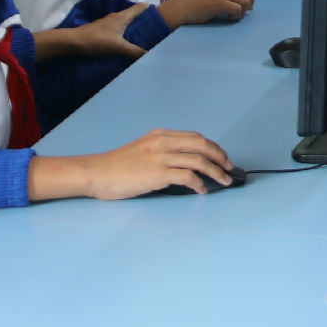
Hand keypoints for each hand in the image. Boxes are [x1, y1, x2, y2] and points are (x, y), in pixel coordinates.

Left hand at [69, 4, 151, 58]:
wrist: (73, 43)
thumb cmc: (96, 40)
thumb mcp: (118, 46)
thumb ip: (134, 51)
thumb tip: (150, 54)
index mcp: (122, 16)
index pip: (141, 7)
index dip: (152, 9)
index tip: (163, 16)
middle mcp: (117, 17)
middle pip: (135, 15)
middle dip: (146, 21)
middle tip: (158, 30)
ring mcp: (110, 24)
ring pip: (127, 23)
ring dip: (136, 28)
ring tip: (147, 38)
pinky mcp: (104, 31)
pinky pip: (121, 30)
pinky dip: (127, 34)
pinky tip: (130, 44)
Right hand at [81, 129, 234, 199]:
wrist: (97, 173)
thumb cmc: (116, 166)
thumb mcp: (142, 149)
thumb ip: (162, 152)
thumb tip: (184, 165)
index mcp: (160, 135)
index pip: (195, 137)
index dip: (212, 147)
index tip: (221, 157)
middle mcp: (163, 142)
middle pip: (202, 145)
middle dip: (220, 156)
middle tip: (229, 168)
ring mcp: (161, 157)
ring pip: (199, 160)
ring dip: (215, 172)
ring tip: (223, 181)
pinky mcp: (158, 173)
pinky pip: (188, 177)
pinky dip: (199, 184)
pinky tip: (201, 191)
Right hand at [162, 0, 255, 26]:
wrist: (180, 7)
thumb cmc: (195, 3)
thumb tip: (243, 2)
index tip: (246, 6)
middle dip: (249, 5)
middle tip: (243, 13)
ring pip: (245, 1)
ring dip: (243, 11)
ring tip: (234, 16)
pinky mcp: (218, 2)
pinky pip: (237, 9)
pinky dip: (236, 16)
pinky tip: (228, 18)